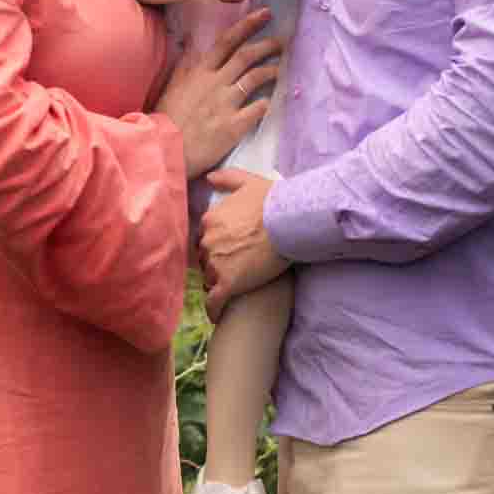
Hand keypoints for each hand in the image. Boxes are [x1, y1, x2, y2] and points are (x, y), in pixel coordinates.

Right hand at [152, 8, 285, 175]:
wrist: (165, 149)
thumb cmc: (167, 117)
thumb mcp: (172, 85)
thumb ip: (185, 63)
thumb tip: (189, 40)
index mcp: (200, 72)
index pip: (227, 41)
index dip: (248, 25)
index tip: (265, 14)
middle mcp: (215, 83)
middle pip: (246, 56)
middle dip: (267, 44)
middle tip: (282, 41)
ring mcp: (226, 104)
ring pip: (255, 78)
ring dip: (271, 70)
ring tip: (279, 69)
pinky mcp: (234, 126)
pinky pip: (258, 109)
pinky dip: (266, 103)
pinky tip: (269, 101)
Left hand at [198, 169, 289, 311]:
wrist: (289, 221)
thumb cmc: (272, 201)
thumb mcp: (247, 182)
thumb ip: (226, 179)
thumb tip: (209, 178)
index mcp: (209, 221)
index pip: (203, 239)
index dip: (214, 246)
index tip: (226, 251)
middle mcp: (207, 242)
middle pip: (205, 259)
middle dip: (215, 264)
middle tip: (232, 269)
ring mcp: (216, 263)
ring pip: (209, 279)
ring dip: (217, 284)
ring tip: (230, 290)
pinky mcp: (228, 283)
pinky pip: (214, 301)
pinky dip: (214, 309)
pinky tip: (218, 315)